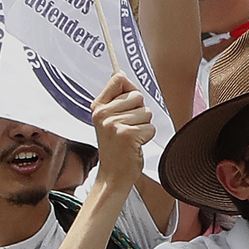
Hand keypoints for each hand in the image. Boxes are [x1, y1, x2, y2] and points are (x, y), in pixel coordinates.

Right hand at [91, 73, 153, 191]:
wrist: (113, 175)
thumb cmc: (116, 147)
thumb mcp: (109, 120)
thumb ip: (117, 98)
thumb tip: (122, 74)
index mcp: (98, 107)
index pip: (119, 79)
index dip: (130, 88)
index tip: (128, 103)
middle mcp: (103, 114)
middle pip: (137, 96)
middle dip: (139, 112)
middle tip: (128, 128)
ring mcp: (114, 124)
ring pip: (146, 112)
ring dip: (143, 126)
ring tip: (131, 137)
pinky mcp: (127, 135)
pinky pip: (150, 127)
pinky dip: (147, 136)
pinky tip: (135, 145)